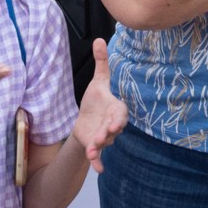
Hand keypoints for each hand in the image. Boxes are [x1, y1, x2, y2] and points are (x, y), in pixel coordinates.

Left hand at [72, 39, 126, 172]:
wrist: (87, 121)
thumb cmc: (96, 101)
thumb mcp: (98, 82)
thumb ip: (102, 63)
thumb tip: (99, 39)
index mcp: (114, 108)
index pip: (120, 113)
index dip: (118, 118)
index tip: (115, 121)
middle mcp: (112, 124)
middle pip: (113, 130)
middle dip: (109, 132)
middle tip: (104, 135)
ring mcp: (105, 137)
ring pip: (105, 143)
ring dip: (100, 146)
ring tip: (93, 148)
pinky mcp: (95, 147)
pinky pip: (99, 157)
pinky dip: (98, 162)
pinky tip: (97, 168)